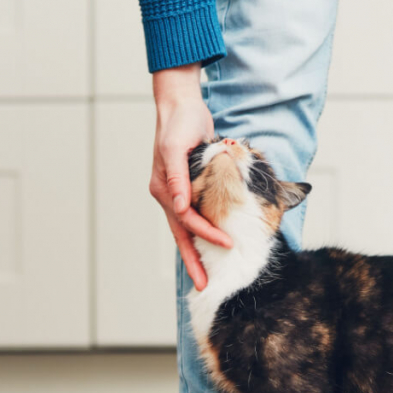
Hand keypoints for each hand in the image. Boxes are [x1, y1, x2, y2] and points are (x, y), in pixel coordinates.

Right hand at [149, 64, 232, 290]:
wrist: (181, 106)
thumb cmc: (179, 123)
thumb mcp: (177, 146)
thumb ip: (178, 177)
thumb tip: (180, 207)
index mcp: (164, 188)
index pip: (187, 220)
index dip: (207, 234)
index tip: (227, 243)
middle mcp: (169, 195)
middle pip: (182, 235)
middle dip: (193, 262)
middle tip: (203, 286)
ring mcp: (177, 193)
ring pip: (187, 230)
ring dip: (196, 252)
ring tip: (204, 275)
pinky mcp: (188, 188)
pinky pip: (194, 217)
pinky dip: (201, 233)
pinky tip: (208, 246)